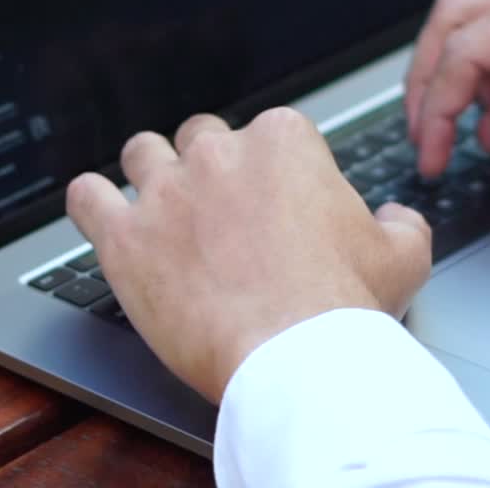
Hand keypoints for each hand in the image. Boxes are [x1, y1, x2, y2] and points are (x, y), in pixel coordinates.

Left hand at [66, 108, 431, 403]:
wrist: (295, 358)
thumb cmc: (346, 306)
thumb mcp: (403, 255)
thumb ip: (400, 222)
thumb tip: (395, 216)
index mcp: (284, 142)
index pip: (269, 132)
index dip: (272, 170)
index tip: (275, 203)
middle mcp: (218, 154)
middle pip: (201, 137)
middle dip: (210, 167)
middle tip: (221, 211)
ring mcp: (165, 192)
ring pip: (141, 152)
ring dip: (150, 173)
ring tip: (161, 206)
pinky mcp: (124, 238)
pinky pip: (85, 196)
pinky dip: (91, 202)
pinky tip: (100, 213)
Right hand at [405, 0, 489, 176]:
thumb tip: (485, 131)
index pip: (465, 49)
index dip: (436, 108)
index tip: (432, 155)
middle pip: (455, 15)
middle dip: (428, 77)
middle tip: (424, 133)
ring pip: (477, 8)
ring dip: (455, 61)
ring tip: (458, 117)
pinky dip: (488, 50)